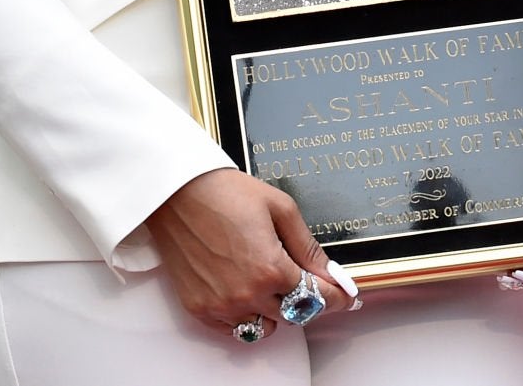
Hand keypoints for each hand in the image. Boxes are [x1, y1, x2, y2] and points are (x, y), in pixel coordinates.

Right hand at [145, 167, 349, 338]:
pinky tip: (246, 290)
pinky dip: (246, 316)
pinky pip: (234, 329)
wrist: (177, 193)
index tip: (346, 297)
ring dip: (275, 310)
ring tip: (270, 282)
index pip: (316, 298)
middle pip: (293, 314)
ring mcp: (221, 305)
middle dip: (305, 298)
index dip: (337, 298)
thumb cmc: (226, 193)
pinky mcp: (199, 309)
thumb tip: (330, 273)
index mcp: (272, 269)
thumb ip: (308, 247)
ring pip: (264, 327)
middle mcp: (247, 294)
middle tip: (302, 278)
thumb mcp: (281, 209)